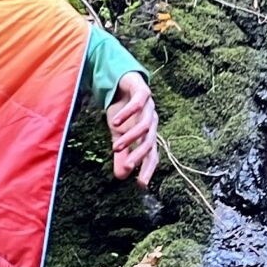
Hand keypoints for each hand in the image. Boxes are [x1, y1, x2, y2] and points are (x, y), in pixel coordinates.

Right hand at [107, 72, 159, 187]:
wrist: (120, 82)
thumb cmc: (122, 111)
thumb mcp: (118, 135)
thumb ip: (120, 155)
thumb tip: (120, 177)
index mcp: (147, 134)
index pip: (152, 155)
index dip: (148, 169)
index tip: (140, 185)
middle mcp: (151, 122)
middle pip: (149, 142)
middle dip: (139, 155)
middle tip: (126, 166)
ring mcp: (149, 107)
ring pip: (145, 125)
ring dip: (131, 137)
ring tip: (115, 147)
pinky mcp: (143, 91)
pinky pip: (139, 103)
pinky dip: (128, 113)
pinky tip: (115, 122)